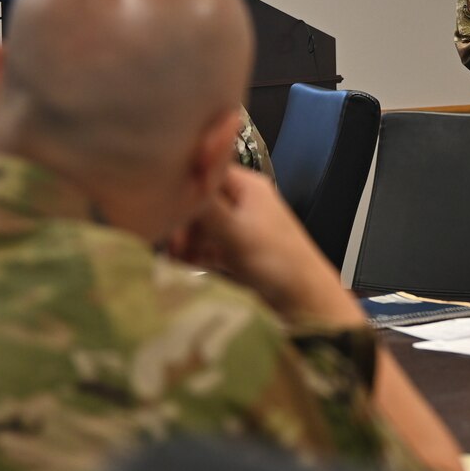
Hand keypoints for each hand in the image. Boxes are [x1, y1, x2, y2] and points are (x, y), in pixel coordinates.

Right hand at [170, 166, 360, 323]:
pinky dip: (195, 255)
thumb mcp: (233, 230)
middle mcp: (244, 202)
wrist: (303, 299)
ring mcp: (241, 227)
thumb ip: (203, 203)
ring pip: (202, 226)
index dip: (184, 189)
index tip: (165, 210)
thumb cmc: (275, 260)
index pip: (206, 172)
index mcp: (248, 186)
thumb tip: (178, 171)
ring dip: (187, 242)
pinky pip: (208, 247)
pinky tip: (184, 267)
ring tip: (177, 259)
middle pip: (200, 201)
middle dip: (183, 222)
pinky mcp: (238, 251)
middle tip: (174, 245)